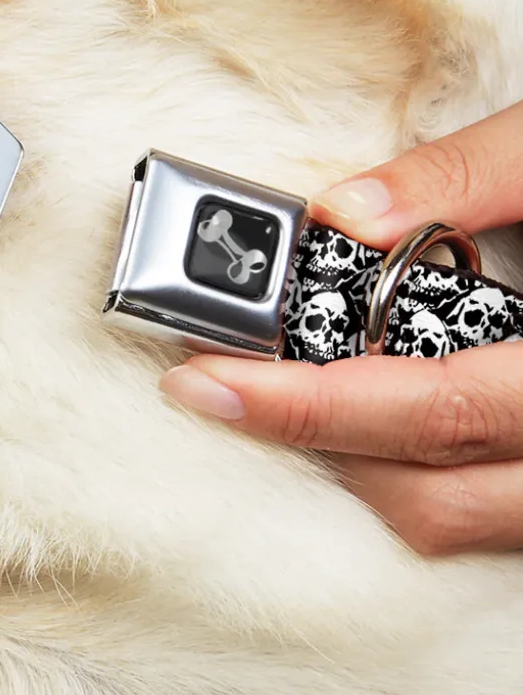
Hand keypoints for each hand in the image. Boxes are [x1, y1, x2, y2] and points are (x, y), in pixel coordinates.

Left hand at [161, 102, 522, 554]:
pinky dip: (413, 472)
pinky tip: (370, 412)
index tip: (207, 378)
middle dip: (308, 439)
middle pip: (430, 492)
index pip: (431, 407)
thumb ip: (466, 176)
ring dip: (357, 465)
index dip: (307, 404)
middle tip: (218, 383)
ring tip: (284, 395)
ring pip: (457, 518)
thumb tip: (345, 213)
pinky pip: (487, 512)